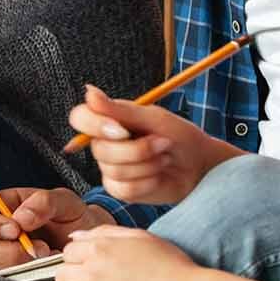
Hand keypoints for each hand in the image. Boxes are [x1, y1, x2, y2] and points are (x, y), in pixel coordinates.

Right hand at [0, 187, 111, 270]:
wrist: (89, 243)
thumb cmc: (73, 217)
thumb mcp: (65, 201)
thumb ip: (43, 202)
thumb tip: (20, 219)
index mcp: (1, 206)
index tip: (14, 229)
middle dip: (9, 249)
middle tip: (39, 247)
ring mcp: (2, 257)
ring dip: (22, 263)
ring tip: (48, 255)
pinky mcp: (13, 276)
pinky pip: (9, 280)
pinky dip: (29, 275)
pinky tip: (46, 267)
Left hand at [39, 226, 205, 280]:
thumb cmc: (171, 267)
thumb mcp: (140, 237)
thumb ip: (104, 232)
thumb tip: (74, 236)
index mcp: (101, 247)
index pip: (68, 251)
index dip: (77, 260)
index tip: (86, 269)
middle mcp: (91, 270)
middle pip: (60, 271)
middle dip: (71, 277)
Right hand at [70, 86, 244, 205]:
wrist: (199, 165)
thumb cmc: (179, 136)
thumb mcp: (153, 118)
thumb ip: (119, 110)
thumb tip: (88, 91)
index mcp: (109, 120)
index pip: (80, 117)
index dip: (95, 125)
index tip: (123, 130)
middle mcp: (104, 144)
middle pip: (100, 150)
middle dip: (137, 149)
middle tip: (163, 142)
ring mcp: (110, 168)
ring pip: (114, 170)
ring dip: (148, 164)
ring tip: (164, 157)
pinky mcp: (120, 190)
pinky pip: (125, 189)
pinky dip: (148, 181)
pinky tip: (159, 174)